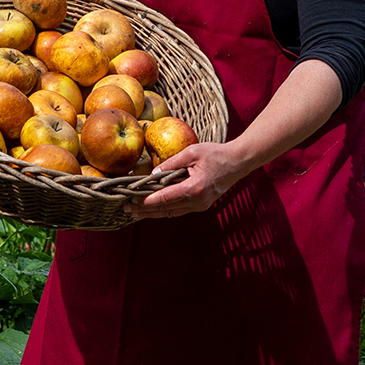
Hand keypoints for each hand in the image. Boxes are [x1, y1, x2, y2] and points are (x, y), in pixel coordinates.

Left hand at [123, 142, 250, 219]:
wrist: (238, 162)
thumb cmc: (215, 154)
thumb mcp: (192, 152)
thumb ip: (172, 162)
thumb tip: (153, 173)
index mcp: (194, 188)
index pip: (165, 198)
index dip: (147, 201)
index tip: (132, 201)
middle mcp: (197, 201)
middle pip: (166, 209)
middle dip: (145, 210)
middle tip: (126, 209)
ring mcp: (200, 205)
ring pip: (171, 212)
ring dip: (153, 212)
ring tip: (135, 211)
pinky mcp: (201, 205)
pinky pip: (179, 210)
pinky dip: (165, 210)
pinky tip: (153, 208)